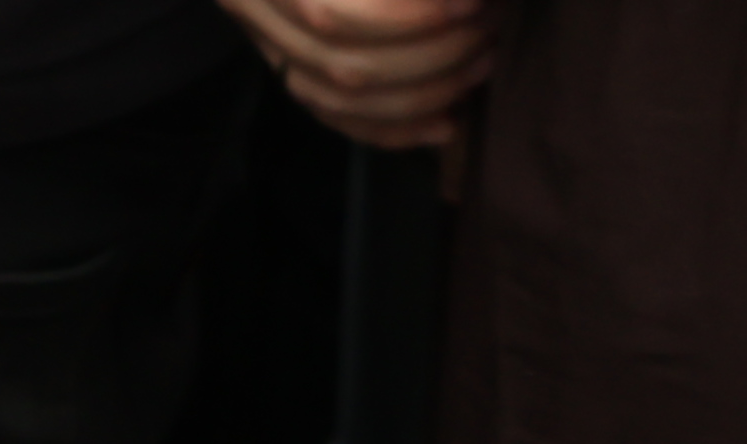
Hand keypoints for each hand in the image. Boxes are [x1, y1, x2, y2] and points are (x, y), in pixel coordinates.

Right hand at [216, 0, 495, 149]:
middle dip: (433, 54)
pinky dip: (395, 129)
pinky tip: (448, 122)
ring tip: (484, 61)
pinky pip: (337, 118)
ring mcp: (267, 42)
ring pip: (342, 96)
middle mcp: (255, 5)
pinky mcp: (286, 69)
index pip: (333, 13)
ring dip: (424, 91)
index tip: (474, 1)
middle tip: (491, 26)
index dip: (412, 16)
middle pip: (343, 62)